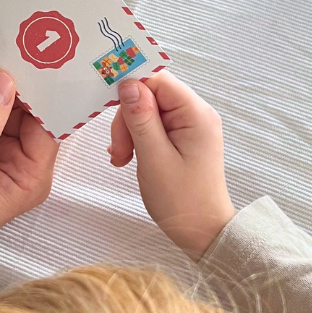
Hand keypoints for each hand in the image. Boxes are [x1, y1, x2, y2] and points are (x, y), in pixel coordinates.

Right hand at [107, 71, 235, 257]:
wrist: (203, 233)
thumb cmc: (181, 199)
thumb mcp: (154, 158)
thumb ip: (141, 118)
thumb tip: (127, 83)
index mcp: (195, 113)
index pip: (158, 80)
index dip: (131, 89)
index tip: (108, 110)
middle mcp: (196, 114)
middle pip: (150, 95)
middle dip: (128, 118)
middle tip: (119, 150)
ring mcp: (189, 126)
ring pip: (148, 111)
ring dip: (129, 132)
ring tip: (122, 159)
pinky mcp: (182, 139)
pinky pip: (153, 126)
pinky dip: (136, 139)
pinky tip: (127, 157)